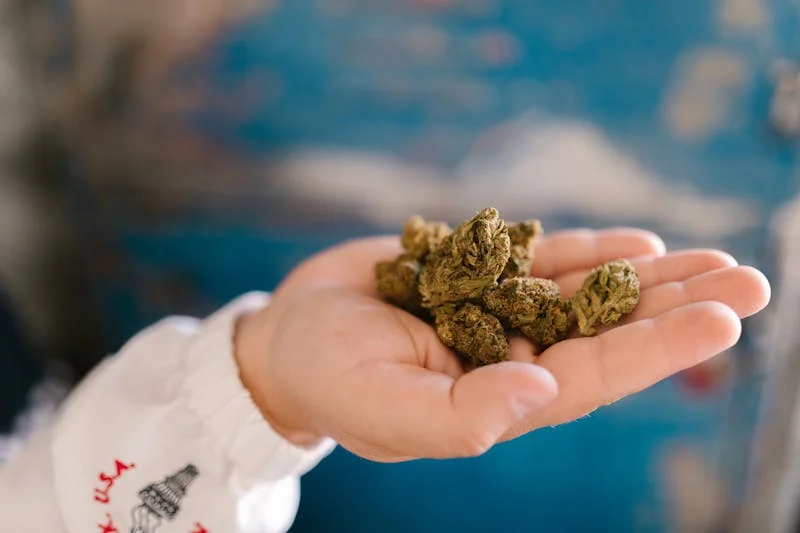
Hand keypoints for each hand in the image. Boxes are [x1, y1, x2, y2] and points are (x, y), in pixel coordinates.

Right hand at [234, 229, 769, 461]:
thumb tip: (544, 391)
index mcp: (499, 400)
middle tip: (749, 281)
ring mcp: (498, 311)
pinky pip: (545, 259)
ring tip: (716, 257)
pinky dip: (590, 248)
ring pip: (588, 291)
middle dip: (677, 307)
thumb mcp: (384, 408)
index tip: (721, 319)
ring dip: (650, 274)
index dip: (656, 348)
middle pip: (608, 331)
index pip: (593, 377)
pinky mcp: (479, 271)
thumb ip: (460, 415)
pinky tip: (639, 239)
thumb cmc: (329, 379)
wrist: (290, 333)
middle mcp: (510, 355)